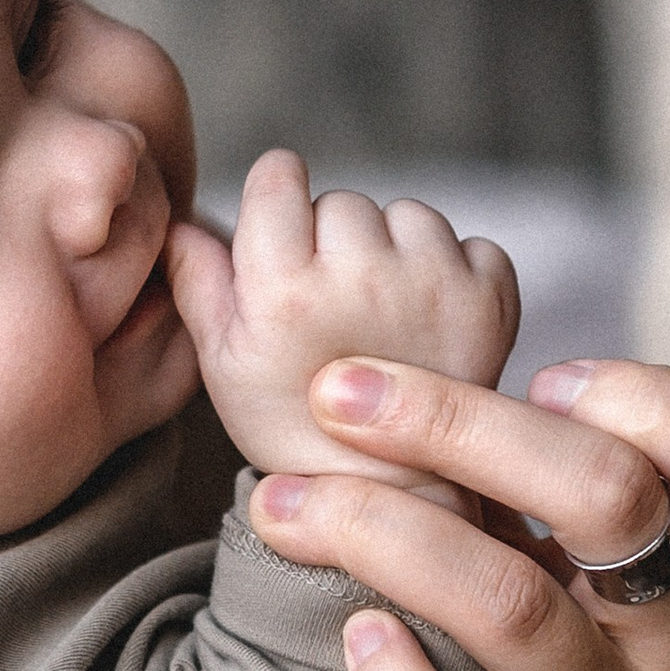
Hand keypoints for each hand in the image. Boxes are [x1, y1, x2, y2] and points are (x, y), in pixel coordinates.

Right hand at [166, 153, 519, 499]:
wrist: (384, 496)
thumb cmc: (289, 425)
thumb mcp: (222, 362)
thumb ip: (197, 281)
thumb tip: (180, 220)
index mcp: (285, 288)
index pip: (278, 174)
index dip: (276, 199)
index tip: (282, 232)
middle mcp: (362, 275)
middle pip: (342, 200)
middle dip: (333, 238)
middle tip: (332, 304)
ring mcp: (433, 284)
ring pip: (407, 214)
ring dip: (396, 249)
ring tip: (382, 315)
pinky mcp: (489, 299)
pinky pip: (472, 244)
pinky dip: (456, 272)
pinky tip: (430, 319)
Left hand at [240, 354, 669, 670]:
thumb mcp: (594, 578)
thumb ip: (535, 476)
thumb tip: (374, 348)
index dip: (655, 397)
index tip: (538, 370)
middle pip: (612, 496)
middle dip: (460, 421)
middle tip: (337, 390)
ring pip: (520, 613)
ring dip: (386, 536)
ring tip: (284, 506)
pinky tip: (354, 642)